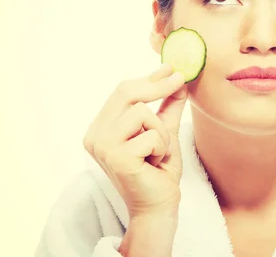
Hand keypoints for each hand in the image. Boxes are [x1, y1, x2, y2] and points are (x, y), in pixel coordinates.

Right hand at [83, 63, 187, 219]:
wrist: (159, 206)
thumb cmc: (158, 171)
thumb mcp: (164, 131)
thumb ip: (167, 106)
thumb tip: (176, 77)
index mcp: (101, 128)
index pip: (122, 92)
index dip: (148, 78)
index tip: (170, 68)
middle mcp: (95, 135)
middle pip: (126, 93)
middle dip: (157, 86)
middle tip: (180, 80)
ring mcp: (103, 146)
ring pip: (141, 112)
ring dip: (161, 131)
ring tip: (157, 152)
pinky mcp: (116, 157)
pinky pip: (150, 134)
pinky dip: (161, 147)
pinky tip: (154, 163)